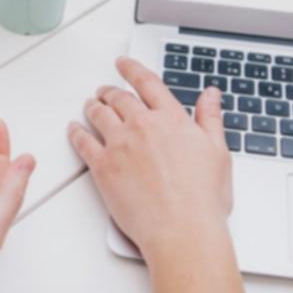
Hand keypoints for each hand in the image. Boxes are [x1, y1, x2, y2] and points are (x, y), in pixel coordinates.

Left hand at [68, 57, 232, 258]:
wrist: (182, 229)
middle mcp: (143, 126)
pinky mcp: (103, 168)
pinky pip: (82, 142)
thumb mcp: (218, 152)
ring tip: (90, 105)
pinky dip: (76, 133)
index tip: (123, 64)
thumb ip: (210, 118)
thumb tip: (210, 95)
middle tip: (105, 90)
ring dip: (92, 106)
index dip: (132, 69)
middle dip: (109, 90)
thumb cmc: (202, 199)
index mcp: (171, 119)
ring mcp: (120, 145)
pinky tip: (74, 130)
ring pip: (98, 114)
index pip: (147, 83)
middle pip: (119, 97)